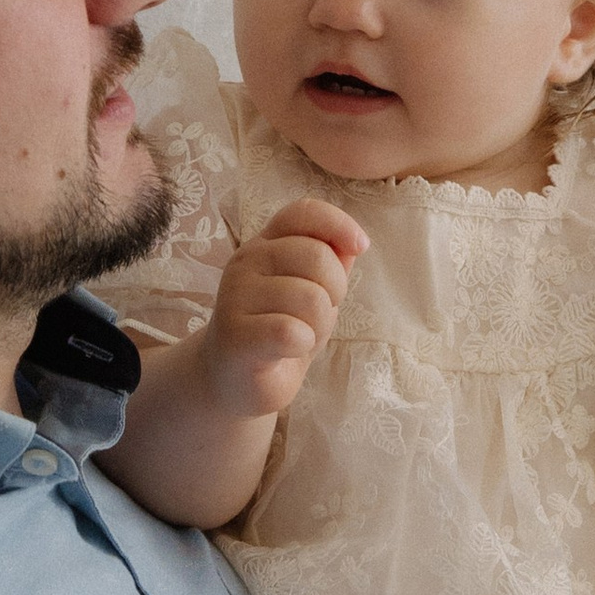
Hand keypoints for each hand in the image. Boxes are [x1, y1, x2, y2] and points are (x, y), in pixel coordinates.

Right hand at [202, 198, 364, 420]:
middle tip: (316, 315)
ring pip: (311, 298)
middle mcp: (246, 260)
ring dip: (319, 325)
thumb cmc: (277, 333)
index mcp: (266, 244)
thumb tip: (353, 243)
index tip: (361, 246)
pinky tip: (288, 350)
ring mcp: (236, 295)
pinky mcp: (235, 333)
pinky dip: (303, 344)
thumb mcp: (310, 294)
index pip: (303, 212)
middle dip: (335, 291)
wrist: (233, 382)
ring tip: (298, 336)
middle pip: (318, 256)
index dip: (338, 223)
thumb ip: (329, 265)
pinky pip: (291, 331)